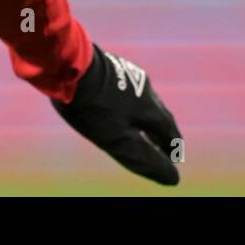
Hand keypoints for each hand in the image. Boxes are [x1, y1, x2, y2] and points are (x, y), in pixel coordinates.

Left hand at [51, 43, 182, 184]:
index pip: (169, 131)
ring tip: (141, 127)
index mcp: (149, 107)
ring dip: (146, 116)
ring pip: (143, 99)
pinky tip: (118, 104)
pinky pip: (127, 89)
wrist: (69, 65)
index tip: (175, 157)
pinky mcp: (111, 67)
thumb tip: (173, 179)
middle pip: (159, 113)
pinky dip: (130, 103)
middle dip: (162, 133)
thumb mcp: (119, 140)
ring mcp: (127, 74)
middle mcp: (144, 88)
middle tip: (162, 146)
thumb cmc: (93, 107)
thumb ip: (145, 159)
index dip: (173, 147)